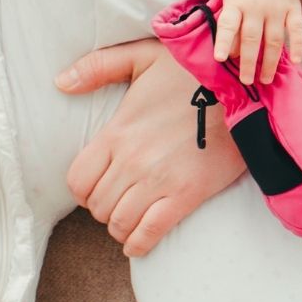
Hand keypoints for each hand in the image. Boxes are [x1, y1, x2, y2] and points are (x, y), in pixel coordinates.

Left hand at [58, 38, 246, 257]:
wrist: (241, 90)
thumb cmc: (191, 72)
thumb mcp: (142, 57)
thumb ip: (98, 66)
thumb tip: (61, 83)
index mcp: (118, 132)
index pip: (78, 180)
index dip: (83, 189)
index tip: (96, 186)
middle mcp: (132, 160)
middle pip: (97, 206)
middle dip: (103, 207)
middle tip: (118, 200)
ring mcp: (159, 180)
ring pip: (119, 223)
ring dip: (120, 226)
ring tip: (130, 216)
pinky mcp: (186, 194)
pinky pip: (150, 233)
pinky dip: (139, 244)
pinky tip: (138, 241)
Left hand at [216, 0, 301, 84]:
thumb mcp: (231, 0)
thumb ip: (230, 24)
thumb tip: (231, 54)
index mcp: (236, 3)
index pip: (228, 24)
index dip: (223, 41)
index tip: (220, 58)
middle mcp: (255, 6)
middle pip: (251, 38)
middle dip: (248, 62)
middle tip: (247, 81)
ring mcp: (276, 7)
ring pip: (273, 39)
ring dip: (270, 62)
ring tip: (265, 79)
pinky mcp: (292, 8)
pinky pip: (296, 30)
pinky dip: (297, 46)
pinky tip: (296, 62)